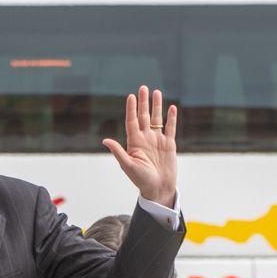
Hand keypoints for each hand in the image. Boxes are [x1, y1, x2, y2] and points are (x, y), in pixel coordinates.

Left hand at [102, 86, 177, 208]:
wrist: (158, 189)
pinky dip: (171, 118)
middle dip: (143, 102)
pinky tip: (171, 108)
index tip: (130, 96)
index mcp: (134, 142)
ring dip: (156, 106)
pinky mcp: (169, 144)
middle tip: (143, 88)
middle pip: (144, 116)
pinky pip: (170, 128)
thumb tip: (105, 140)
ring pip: (157, 119)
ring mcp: (157, 140)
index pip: (132, 121)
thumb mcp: (128, 166)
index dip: (131, 109)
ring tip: (157, 92)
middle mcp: (145, 138)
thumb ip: (118, 152)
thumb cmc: (141, 180)